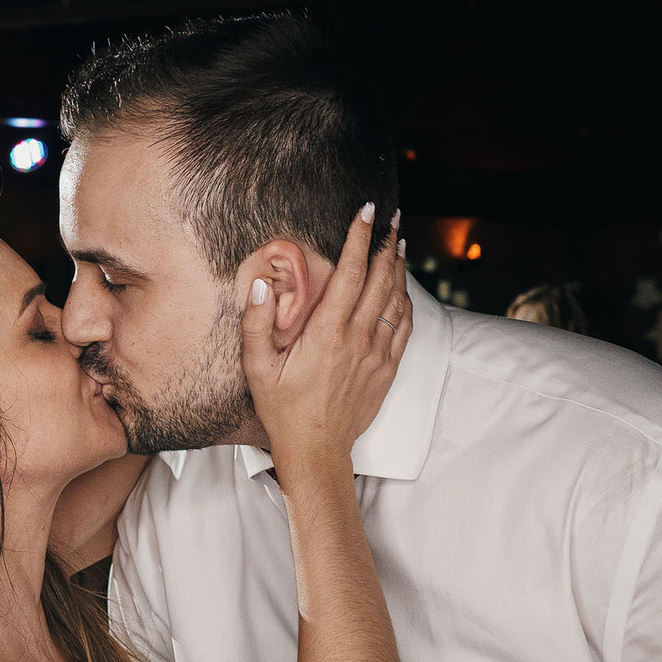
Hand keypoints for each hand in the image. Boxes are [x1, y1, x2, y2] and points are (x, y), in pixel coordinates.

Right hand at [239, 204, 411, 474]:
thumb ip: (255, 324)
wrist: (317, 451)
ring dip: (399, 268)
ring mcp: (377, 354)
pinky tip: (403, 287)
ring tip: (398, 243)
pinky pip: (404, 326)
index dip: (359, 238)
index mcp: (328, 333)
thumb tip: (262, 284)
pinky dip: (406, 300)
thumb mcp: (256, 368)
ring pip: (397, 299)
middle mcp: (358, 339)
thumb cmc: (282, 409)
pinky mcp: (387, 369)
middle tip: (390, 217)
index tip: (366, 211)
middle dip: (386, 243)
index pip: (350, 272)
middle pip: (380, 279)